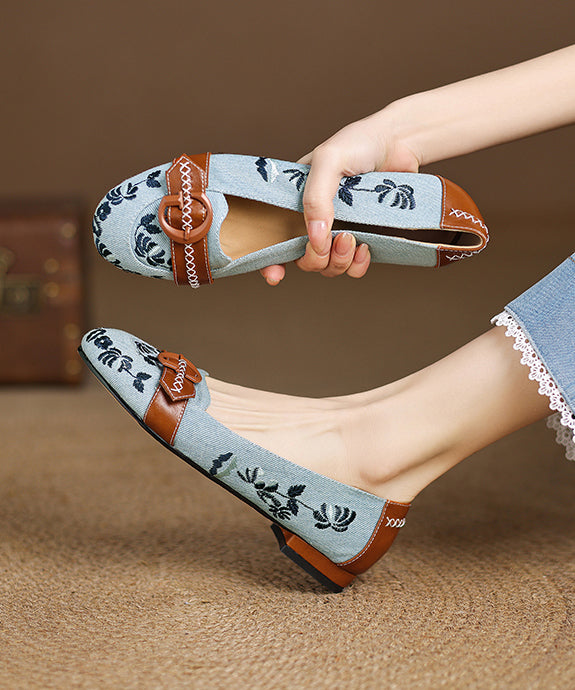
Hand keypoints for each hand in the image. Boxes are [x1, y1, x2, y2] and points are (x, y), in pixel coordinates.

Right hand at [260, 111, 420, 284]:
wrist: (399, 143)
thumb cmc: (358, 144)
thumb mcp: (329, 161)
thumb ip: (316, 198)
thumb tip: (315, 239)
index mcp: (296, 202)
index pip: (275, 238)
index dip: (271, 261)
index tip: (276, 275)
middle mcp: (314, 220)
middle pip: (303, 259)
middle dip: (315, 259)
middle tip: (335, 239)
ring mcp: (339, 231)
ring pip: (328, 267)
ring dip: (338, 261)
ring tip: (352, 239)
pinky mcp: (364, 238)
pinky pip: (354, 268)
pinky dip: (357, 265)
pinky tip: (365, 248)